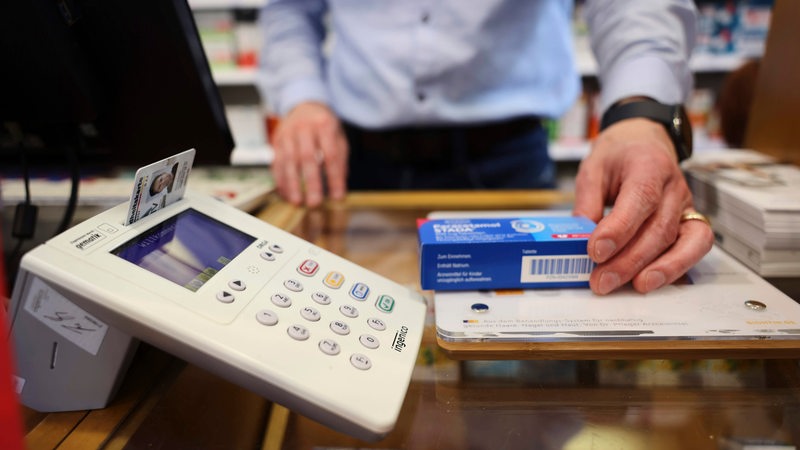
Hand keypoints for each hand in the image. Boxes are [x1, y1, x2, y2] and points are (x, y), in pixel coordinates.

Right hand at [271, 102, 348, 206]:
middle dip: (311, 183)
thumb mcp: (339, 137)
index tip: (338, 197)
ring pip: (288, 161)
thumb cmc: (324, 126)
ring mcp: (287, 133)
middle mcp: (304, 127)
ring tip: (297, 202)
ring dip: (292, 184)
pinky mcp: (276, 140)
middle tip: (314, 203)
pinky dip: (280, 180)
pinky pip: (276, 162)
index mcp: (324, 125)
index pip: (331, 155)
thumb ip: (340, 160)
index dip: (335, 178)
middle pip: (307, 158)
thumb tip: (339, 187)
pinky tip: (286, 194)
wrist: (304, 105)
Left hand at [572, 118, 713, 294]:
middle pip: (659, 229)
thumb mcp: (593, 168)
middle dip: (629, 261)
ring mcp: (685, 206)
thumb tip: (579, 239)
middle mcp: (673, 187)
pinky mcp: (690, 221)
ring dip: (659, 270)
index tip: (595, 251)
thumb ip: (587, 202)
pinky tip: (656, 281)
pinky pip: (695, 247)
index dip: (619, 229)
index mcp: (648, 166)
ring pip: (683, 242)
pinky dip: (679, 267)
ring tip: (634, 287)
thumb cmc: (619, 155)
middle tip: (602, 281)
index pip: (640, 199)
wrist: (644, 141)